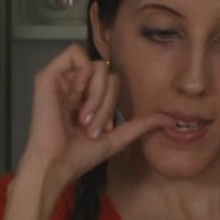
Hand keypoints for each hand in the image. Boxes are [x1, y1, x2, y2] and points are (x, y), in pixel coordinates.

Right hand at [17, 45, 163, 188]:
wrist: (57, 165)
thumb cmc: (79, 157)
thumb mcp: (117, 138)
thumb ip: (140, 125)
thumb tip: (170, 120)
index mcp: (84, 97)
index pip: (112, 82)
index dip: (111, 103)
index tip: (100, 130)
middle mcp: (72, 86)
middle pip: (107, 72)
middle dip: (106, 102)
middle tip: (90, 126)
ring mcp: (60, 80)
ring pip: (96, 64)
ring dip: (96, 93)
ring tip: (82, 117)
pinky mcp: (48, 76)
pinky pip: (75, 54)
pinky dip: (82, 73)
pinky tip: (76, 93)